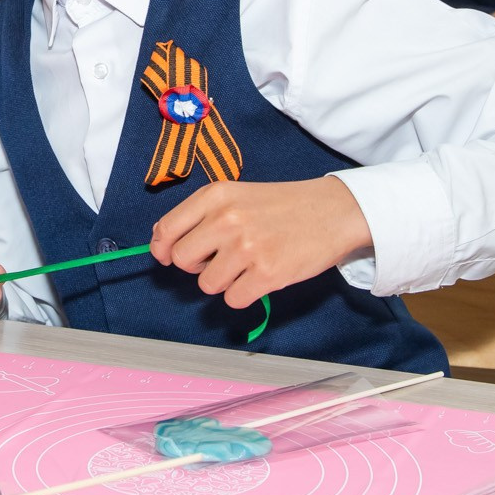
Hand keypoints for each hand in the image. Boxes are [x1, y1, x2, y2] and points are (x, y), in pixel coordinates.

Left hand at [151, 176, 370, 308]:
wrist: (332, 211)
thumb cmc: (283, 205)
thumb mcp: (237, 195)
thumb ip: (201, 214)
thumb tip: (163, 242)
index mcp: (215, 195)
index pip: (166, 229)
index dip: (162, 248)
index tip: (167, 256)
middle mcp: (226, 219)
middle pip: (181, 260)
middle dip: (195, 266)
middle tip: (218, 259)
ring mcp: (246, 247)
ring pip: (206, 284)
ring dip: (223, 281)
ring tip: (246, 264)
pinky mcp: (267, 274)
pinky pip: (233, 299)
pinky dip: (244, 294)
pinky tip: (259, 277)